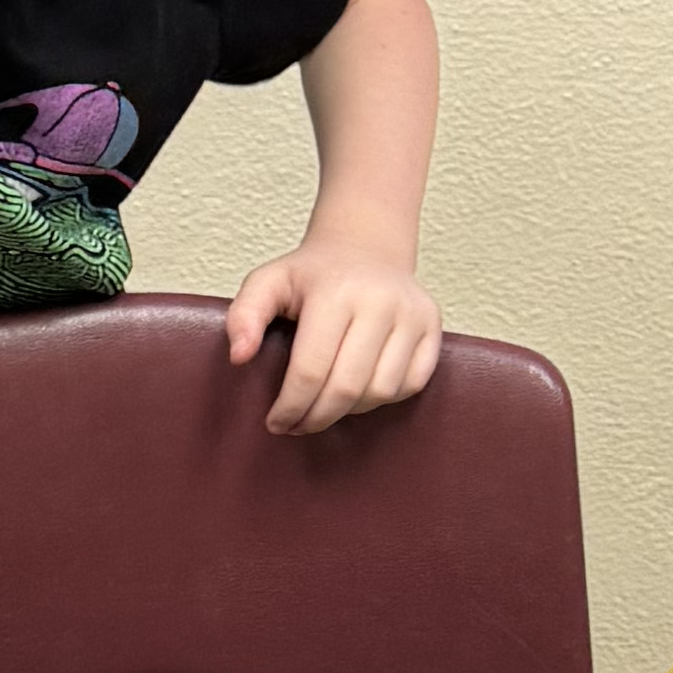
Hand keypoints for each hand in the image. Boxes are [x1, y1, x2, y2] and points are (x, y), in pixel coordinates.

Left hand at [225, 242, 444, 436]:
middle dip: (317, 417)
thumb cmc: (313, 273)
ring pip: (380, 391)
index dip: (291, 407)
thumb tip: (239, 357)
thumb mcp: (268, 282)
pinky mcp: (433, 327)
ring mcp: (412, 314)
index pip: (311, 370)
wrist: (366, 246)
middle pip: (347, 387)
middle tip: (297, 426)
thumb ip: (244, 315)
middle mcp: (380, 302)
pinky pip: (410, 384)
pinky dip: (382, 399)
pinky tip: (358, 393)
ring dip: (349, 411)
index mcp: (336, 291)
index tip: (276, 422)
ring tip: (326, 407)